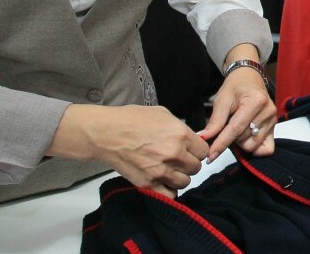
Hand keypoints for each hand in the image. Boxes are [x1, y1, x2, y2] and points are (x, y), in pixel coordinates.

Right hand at [51, 104, 208, 197]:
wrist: (106, 133)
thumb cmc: (132, 119)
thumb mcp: (163, 114)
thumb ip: (181, 129)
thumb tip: (192, 138)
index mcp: (180, 135)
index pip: (203, 150)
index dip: (198, 150)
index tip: (191, 150)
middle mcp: (174, 154)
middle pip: (196, 167)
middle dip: (189, 163)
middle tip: (179, 159)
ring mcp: (161, 171)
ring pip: (185, 182)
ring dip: (180, 176)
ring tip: (170, 170)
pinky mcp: (147, 183)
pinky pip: (169, 194)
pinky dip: (169, 190)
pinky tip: (164, 182)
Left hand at [199, 66, 276, 161]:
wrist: (249, 79)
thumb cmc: (235, 88)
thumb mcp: (222, 100)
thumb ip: (215, 121)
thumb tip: (203, 138)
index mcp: (255, 101)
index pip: (236, 129)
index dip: (221, 144)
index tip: (210, 156)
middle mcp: (268, 112)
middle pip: (244, 139)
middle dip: (230, 139)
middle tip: (226, 126)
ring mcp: (273, 121)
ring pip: (252, 146)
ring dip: (241, 142)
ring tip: (237, 129)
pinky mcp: (274, 128)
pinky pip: (267, 149)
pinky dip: (255, 148)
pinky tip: (247, 139)